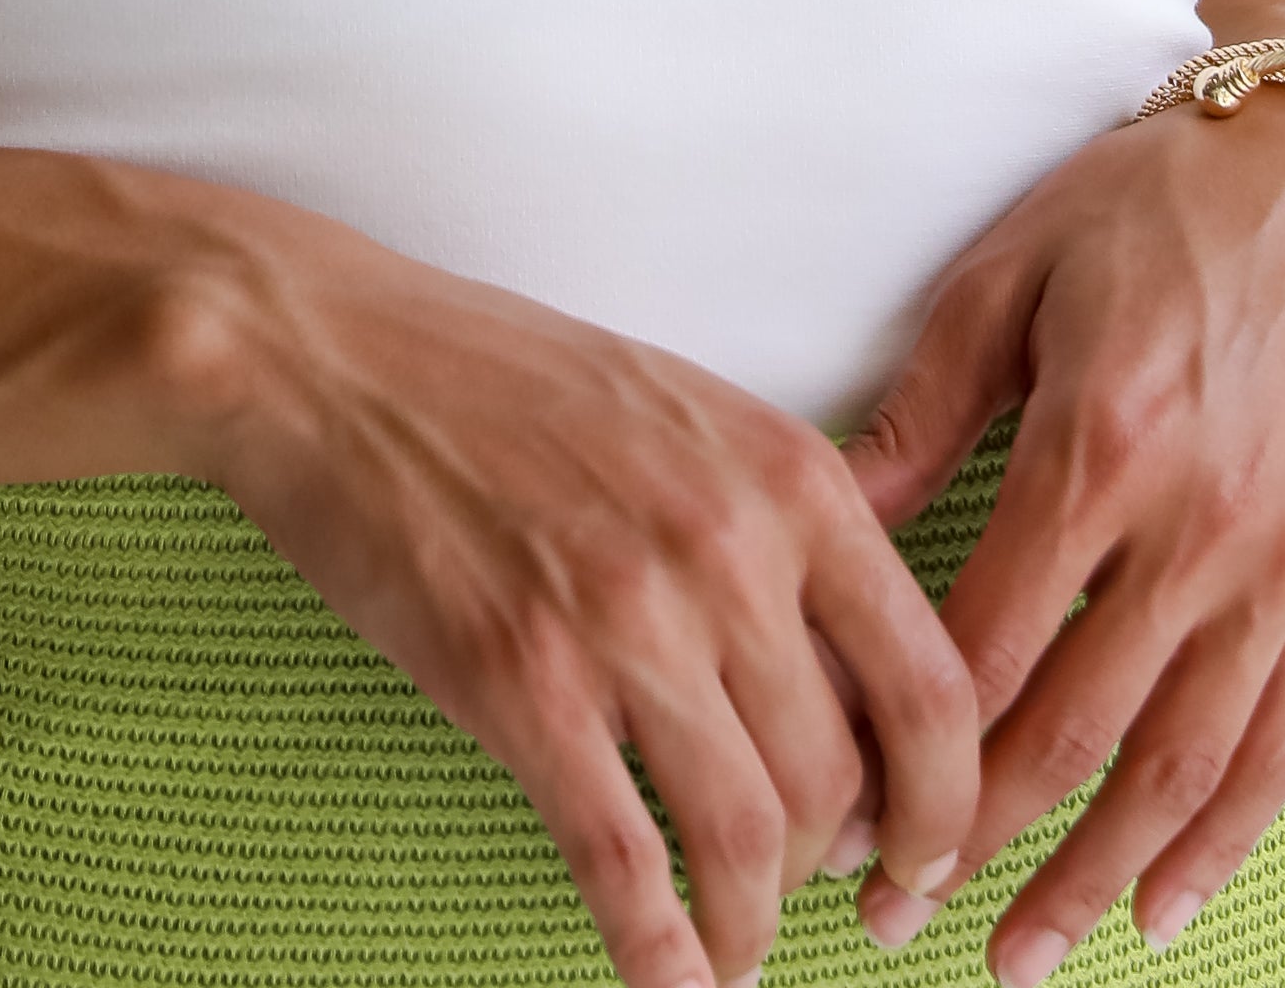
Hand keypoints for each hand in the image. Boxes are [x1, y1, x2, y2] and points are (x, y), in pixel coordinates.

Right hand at [158, 202, 980, 987]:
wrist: (336, 358)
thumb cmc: (507, 382)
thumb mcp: (689, 416)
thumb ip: (783, 532)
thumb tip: (854, 690)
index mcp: (787, 477)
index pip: (930, 682)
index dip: (948, 801)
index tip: (927, 854)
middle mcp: (727, 550)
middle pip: (842, 780)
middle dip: (842, 871)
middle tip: (820, 900)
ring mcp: (624, 621)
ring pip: (749, 838)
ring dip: (753, 924)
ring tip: (738, 945)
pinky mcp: (522, 686)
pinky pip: (625, 866)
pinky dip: (659, 954)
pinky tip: (666, 978)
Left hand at [839, 88, 1284, 975]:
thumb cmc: (1149, 204)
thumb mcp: (1006, 277)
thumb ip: (916, 416)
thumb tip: (816, 525)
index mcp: (1097, 445)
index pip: (983, 647)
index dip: (905, 749)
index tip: (841, 815)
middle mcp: (1197, 523)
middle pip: (1074, 730)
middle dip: (979, 841)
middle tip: (900, 918)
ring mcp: (1282, 562)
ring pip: (1182, 765)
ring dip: (1096, 878)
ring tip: (1021, 955)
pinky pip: (1282, 742)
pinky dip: (1224, 841)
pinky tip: (1163, 908)